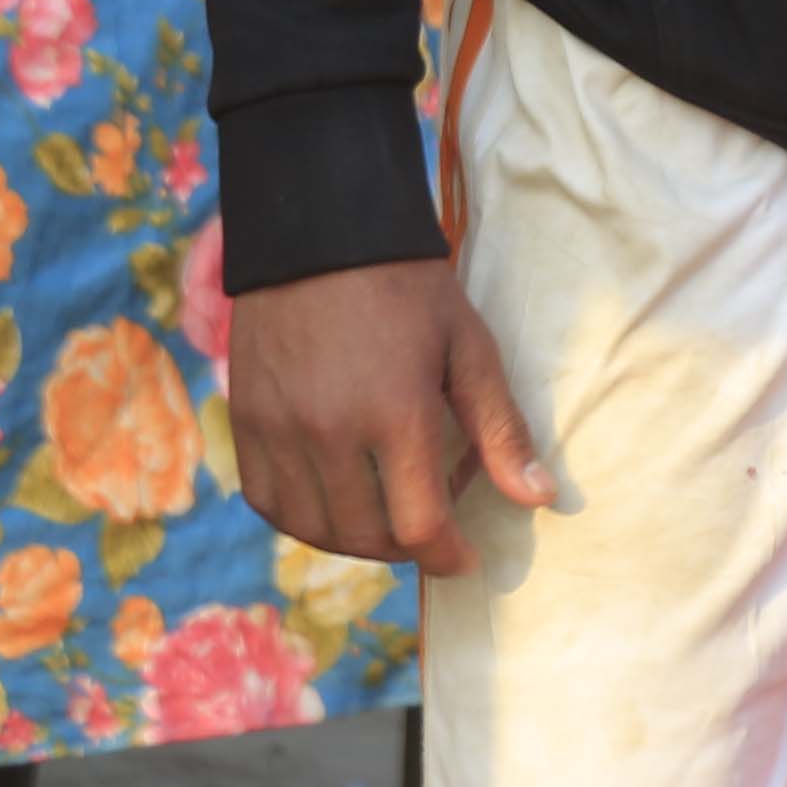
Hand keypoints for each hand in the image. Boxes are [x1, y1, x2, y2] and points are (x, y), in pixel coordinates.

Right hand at [228, 258, 550, 571]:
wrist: (319, 229)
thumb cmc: (407, 285)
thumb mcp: (467, 346)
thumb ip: (499, 428)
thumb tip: (539, 499)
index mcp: (395, 414)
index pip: (418, 527)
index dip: (446, 556)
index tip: (463, 557)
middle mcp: (331, 432)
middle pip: (366, 536)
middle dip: (406, 547)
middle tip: (426, 526)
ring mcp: (280, 428)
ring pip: (315, 528)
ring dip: (353, 539)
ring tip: (381, 516)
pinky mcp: (246, 420)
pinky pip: (268, 501)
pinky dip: (301, 516)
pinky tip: (329, 499)